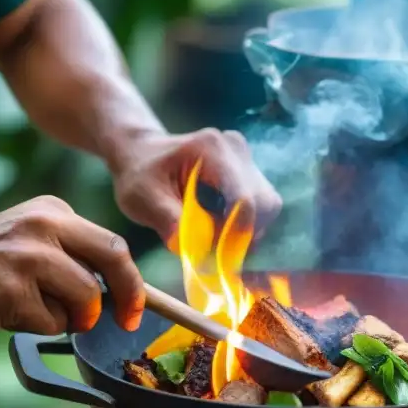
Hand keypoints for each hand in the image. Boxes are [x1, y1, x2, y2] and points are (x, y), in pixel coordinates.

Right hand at [0, 196, 144, 334]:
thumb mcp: (36, 241)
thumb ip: (76, 257)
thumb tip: (125, 293)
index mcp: (55, 213)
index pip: (113, 245)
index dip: (133, 282)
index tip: (136, 309)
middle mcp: (44, 227)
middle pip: (112, 262)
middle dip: (127, 297)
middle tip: (122, 321)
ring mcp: (27, 256)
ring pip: (86, 298)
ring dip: (71, 317)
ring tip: (39, 309)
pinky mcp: (12, 288)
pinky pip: (52, 321)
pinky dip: (41, 326)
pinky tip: (12, 312)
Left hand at [111, 128, 282, 245]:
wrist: (142, 155)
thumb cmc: (139, 175)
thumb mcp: (141, 199)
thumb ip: (168, 222)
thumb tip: (196, 253)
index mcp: (211, 149)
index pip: (243, 200)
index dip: (235, 236)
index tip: (216, 258)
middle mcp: (236, 149)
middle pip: (264, 204)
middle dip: (244, 235)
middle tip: (214, 252)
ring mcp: (247, 158)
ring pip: (268, 207)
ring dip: (247, 231)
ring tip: (214, 238)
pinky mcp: (250, 171)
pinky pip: (262, 206)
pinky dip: (245, 225)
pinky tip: (220, 228)